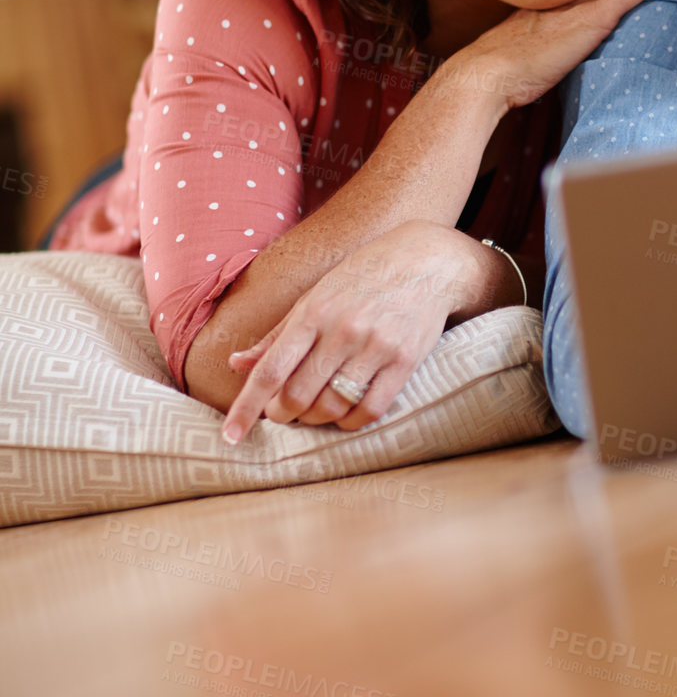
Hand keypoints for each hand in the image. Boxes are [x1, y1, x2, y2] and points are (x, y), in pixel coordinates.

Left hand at [220, 221, 512, 442]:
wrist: (426, 260)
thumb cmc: (362, 277)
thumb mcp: (315, 296)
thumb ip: (277, 335)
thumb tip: (237, 364)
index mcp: (313, 312)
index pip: (270, 370)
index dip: (246, 407)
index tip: (230, 436)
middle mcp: (342, 330)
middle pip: (298, 396)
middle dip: (283, 415)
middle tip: (283, 413)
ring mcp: (376, 346)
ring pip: (332, 407)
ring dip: (316, 420)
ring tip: (314, 411)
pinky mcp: (405, 361)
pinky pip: (371, 409)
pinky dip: (351, 422)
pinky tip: (345, 415)